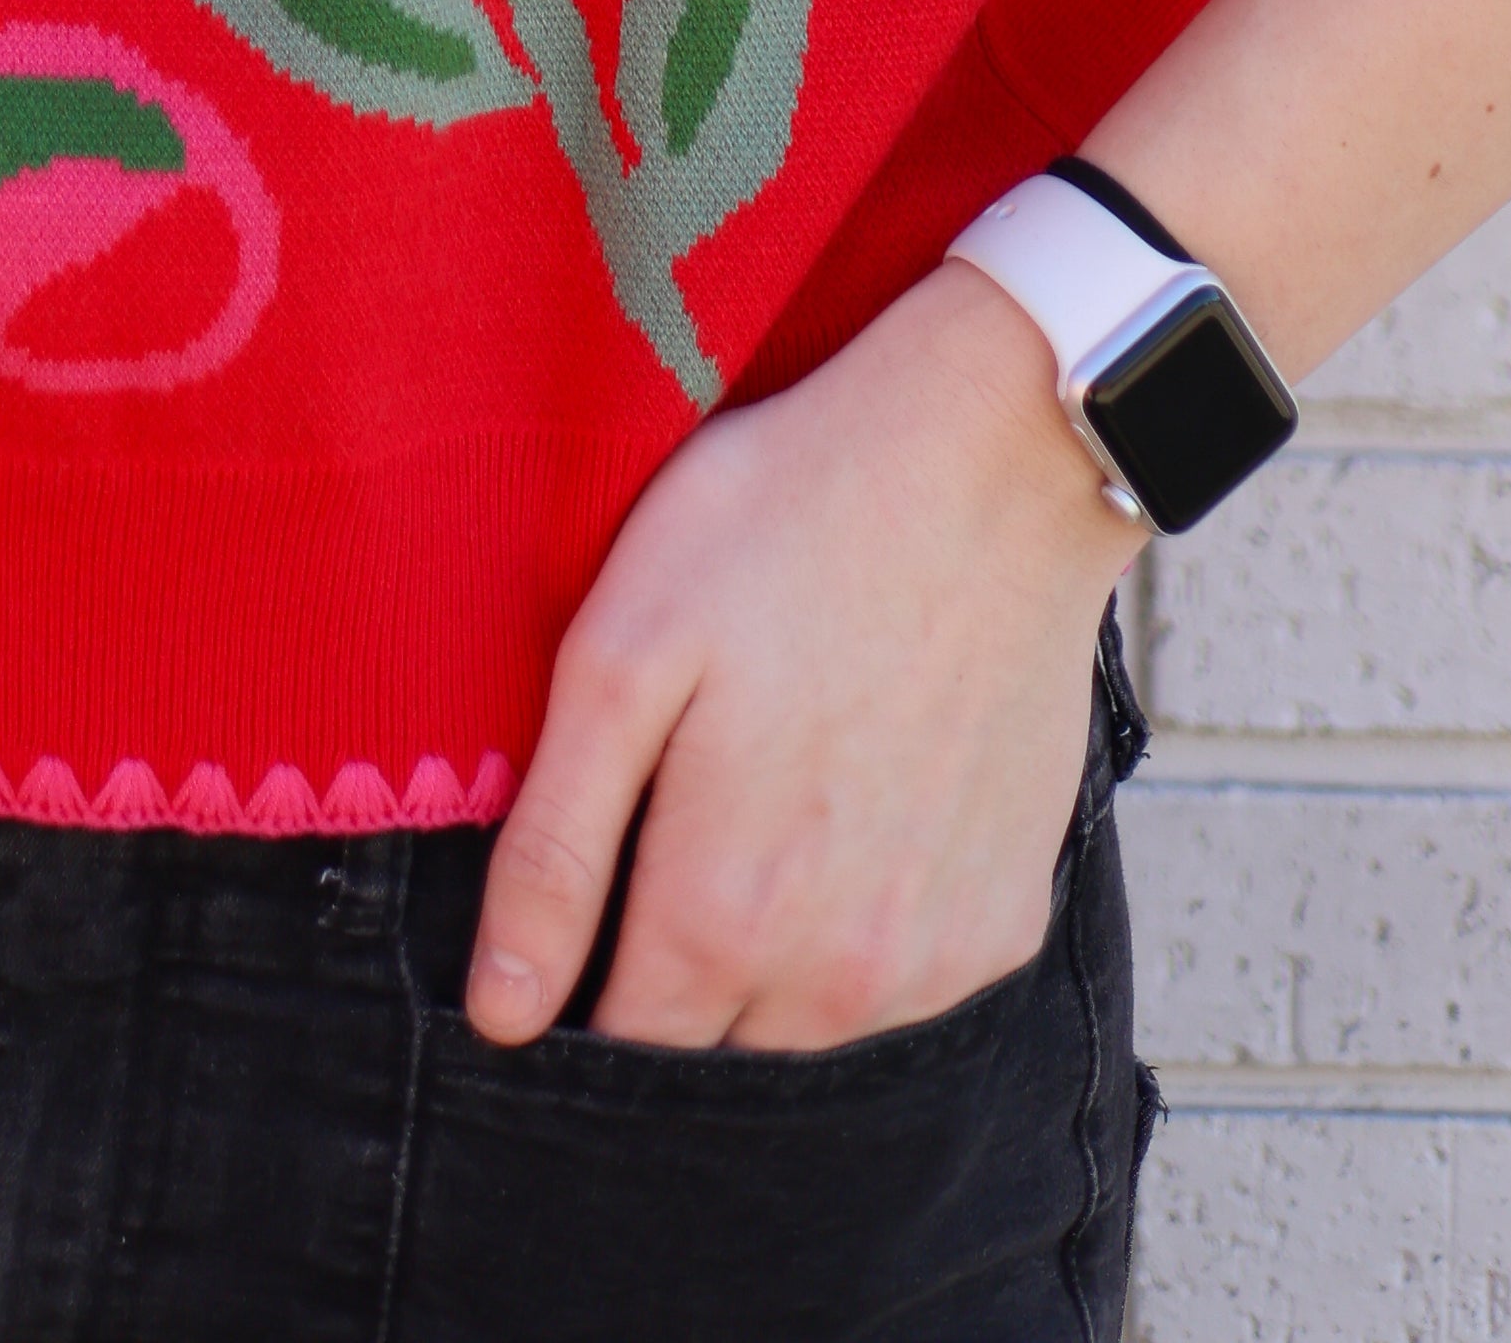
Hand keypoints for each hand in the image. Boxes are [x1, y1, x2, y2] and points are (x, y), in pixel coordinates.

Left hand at [465, 264, 1128, 1054]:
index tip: (582, 888)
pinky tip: (855, 803)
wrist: (995, 462)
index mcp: (726, 915)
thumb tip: (501, 1013)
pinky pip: (904, 982)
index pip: (619, 1048)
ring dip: (769, 954)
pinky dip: (864, 926)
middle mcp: (841, 977)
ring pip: (808, 1028)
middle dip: (671, 968)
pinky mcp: (1008, 922)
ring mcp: (937, 958)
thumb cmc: (789, 527)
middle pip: (714, 1046)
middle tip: (677, 809)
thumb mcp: (624, 654)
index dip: (577, 987)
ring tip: (768, 792)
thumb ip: (556, 848)